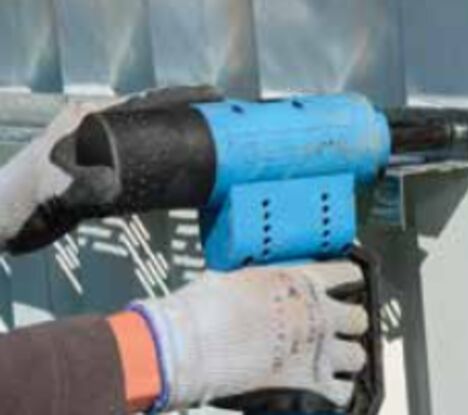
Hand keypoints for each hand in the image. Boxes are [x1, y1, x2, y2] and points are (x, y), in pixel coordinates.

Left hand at [0, 86, 220, 253]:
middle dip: (187, 111)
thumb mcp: (53, 190)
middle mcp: (95, 125)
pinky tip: (178, 163)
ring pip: (148, 132)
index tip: (212, 97)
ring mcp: (98, 145)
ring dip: (177, 132)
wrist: (5, 220)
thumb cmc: (21, 201)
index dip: (181, 97)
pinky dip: (164, 155)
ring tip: (207, 136)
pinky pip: (141, 154)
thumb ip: (79, 187)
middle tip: (220, 116)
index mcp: (87, 118)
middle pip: (152, 112)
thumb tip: (111, 189)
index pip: (145, 101)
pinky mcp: (100, 165)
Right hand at [131, 261, 368, 411]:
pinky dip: (337, 392)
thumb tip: (246, 288)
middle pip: (358, 317)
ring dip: (346, 358)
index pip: (347, 273)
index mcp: (302, 282)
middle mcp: (319, 314)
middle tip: (333, 328)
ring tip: (330, 360)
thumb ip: (254, 284)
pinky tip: (324, 389)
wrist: (195, 345)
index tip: (347, 284)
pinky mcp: (312, 386)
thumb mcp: (234, 279)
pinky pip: (344, 392)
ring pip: (358, 355)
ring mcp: (320, 350)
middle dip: (348, 323)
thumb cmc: (207, 308)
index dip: (349, 279)